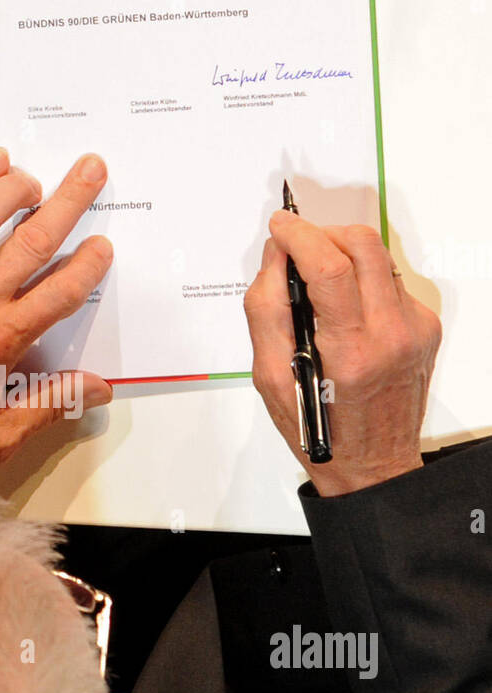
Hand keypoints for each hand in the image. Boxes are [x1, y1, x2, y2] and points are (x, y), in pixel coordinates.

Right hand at [244, 212, 441, 496]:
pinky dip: (362, 280)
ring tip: (317, 280)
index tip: (280, 227)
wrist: (374, 465)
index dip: (299, 235)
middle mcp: (390, 334)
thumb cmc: (320, 428)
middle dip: (323, 233)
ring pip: (378, 257)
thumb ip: (267, 311)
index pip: (328, 266)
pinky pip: (390, 281)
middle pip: (361, 244)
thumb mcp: (270, 377)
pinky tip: (345, 309)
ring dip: (343, 254)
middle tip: (297, 246)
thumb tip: (274, 258)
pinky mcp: (425, 326)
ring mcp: (414, 328)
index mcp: (349, 350)